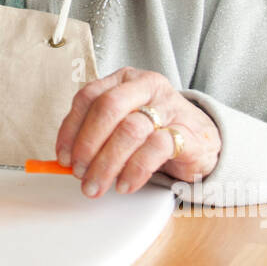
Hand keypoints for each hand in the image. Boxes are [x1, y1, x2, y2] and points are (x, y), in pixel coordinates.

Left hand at [55, 67, 220, 196]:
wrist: (203, 139)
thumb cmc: (156, 130)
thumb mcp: (124, 122)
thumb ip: (97, 134)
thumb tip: (67, 159)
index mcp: (124, 80)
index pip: (88, 96)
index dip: (71, 128)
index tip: (63, 156)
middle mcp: (145, 87)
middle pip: (107, 108)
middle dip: (87, 145)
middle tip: (79, 173)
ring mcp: (168, 107)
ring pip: (129, 130)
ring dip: (107, 163)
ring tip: (97, 185)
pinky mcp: (186, 132)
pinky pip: (155, 149)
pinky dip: (134, 171)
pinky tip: (124, 184)